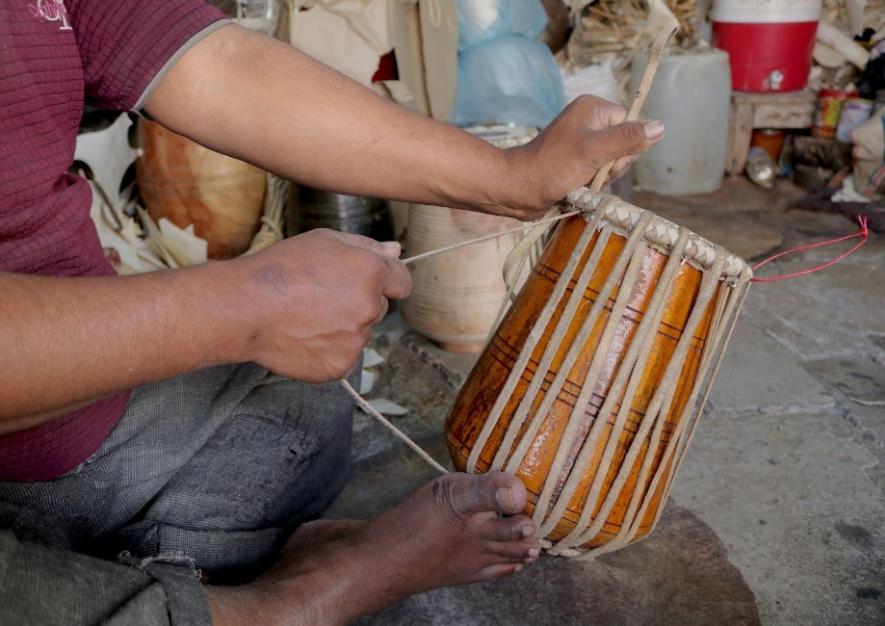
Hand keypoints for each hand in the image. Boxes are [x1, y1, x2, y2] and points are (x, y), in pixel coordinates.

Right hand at [232, 229, 410, 382]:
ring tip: (306, 317)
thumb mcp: (324, 241)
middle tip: (320, 297)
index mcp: (371, 272)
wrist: (245, 307)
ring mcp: (356, 340)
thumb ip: (366, 246)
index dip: (386, 281)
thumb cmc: (281, 268)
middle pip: (378, 308)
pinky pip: (343, 357)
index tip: (368, 283)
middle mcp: (370, 307)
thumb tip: (396, 252)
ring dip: (343, 328)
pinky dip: (328, 350)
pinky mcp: (340, 366)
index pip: (402, 282)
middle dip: (358, 303)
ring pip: (360, 334)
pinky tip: (304, 337)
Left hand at [500, 95, 664, 219]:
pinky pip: (599, 173)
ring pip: (613, 163)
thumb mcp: (593, 150)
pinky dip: (592, 184)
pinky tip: (578, 188)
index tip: (605, 160)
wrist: (518, 190)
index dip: (625, 147)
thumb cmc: (552, 167)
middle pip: (625, 145)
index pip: (631, 124)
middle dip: (612, 166)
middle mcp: (589, 122)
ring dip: (601, 178)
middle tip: (590, 172)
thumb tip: (660, 127)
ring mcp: (582, 143)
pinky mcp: (576, 162)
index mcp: (593, 109)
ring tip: (580, 181)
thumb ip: (627, 138)